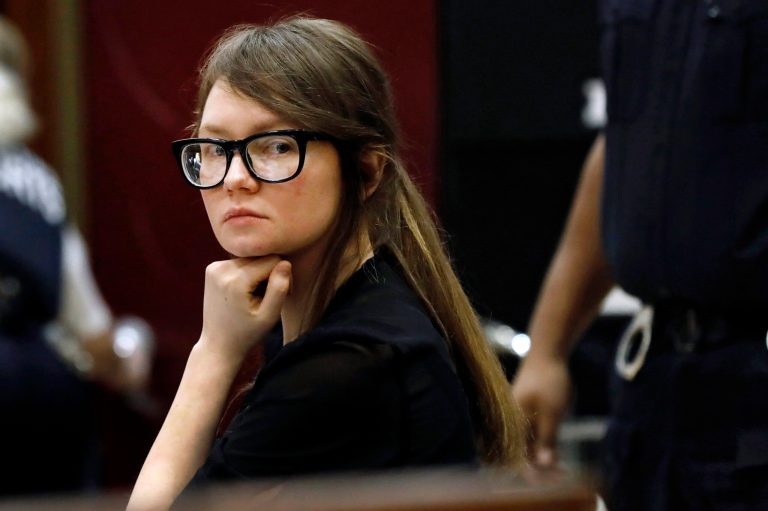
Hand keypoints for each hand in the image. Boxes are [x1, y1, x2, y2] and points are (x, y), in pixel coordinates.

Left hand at [200, 256, 290, 360]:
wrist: (218, 344)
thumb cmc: (247, 334)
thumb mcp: (269, 316)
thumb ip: (279, 288)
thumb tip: (285, 263)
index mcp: (236, 280)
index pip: (273, 260)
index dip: (282, 276)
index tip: (281, 295)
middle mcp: (221, 269)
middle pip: (261, 258)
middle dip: (269, 274)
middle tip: (268, 298)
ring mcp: (214, 267)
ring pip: (251, 259)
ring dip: (257, 274)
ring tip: (255, 296)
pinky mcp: (212, 268)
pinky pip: (240, 262)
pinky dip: (246, 274)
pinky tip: (244, 292)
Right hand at [511, 354, 570, 468]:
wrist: (547, 352)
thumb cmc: (549, 379)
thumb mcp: (553, 412)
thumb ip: (547, 439)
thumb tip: (544, 465)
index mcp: (512, 422)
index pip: (518, 458)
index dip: (536, 474)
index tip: (557, 478)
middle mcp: (511, 423)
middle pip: (521, 455)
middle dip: (541, 469)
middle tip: (564, 475)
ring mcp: (518, 418)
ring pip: (527, 448)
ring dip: (543, 460)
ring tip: (563, 470)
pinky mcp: (526, 414)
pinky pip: (531, 438)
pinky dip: (543, 448)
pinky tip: (557, 454)